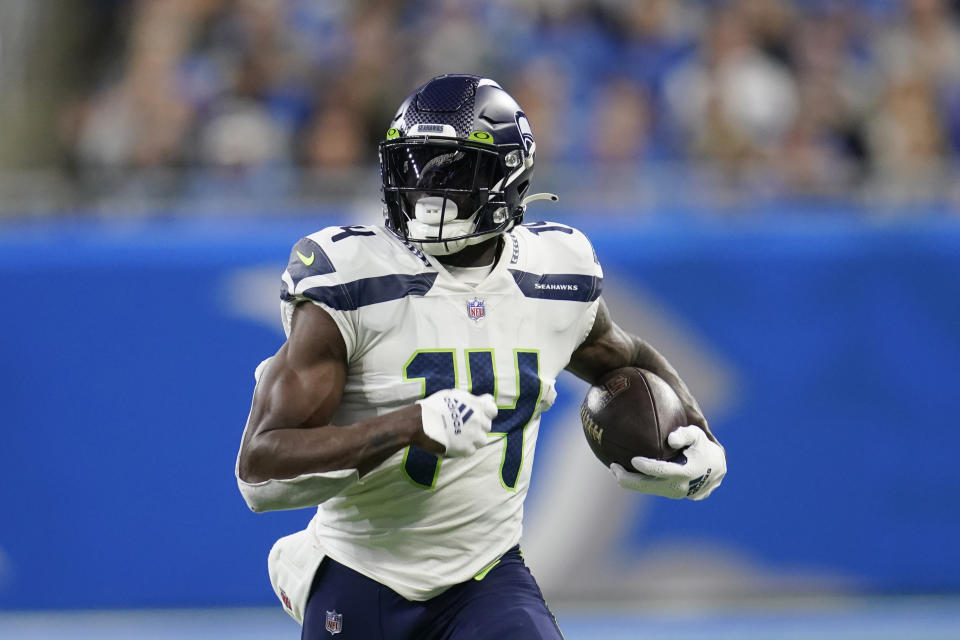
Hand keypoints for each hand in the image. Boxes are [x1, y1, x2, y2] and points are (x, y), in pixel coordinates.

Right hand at [417, 390, 497, 456]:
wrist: (419, 423)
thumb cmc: (434, 406)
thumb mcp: (455, 395)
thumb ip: (472, 400)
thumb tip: (486, 399)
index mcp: (477, 406)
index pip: (492, 410)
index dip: (485, 412)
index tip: (477, 414)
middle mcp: (479, 421)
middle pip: (486, 425)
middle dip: (477, 425)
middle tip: (463, 425)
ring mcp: (474, 436)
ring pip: (481, 440)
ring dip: (473, 438)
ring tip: (459, 436)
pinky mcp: (467, 449)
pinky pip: (471, 450)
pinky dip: (464, 448)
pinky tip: (454, 443)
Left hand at [610, 425, 725, 499]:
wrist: (718, 468)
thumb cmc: (704, 447)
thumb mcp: (697, 436)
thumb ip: (685, 434)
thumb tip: (670, 439)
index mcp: (684, 473)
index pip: (660, 471)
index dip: (645, 467)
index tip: (632, 459)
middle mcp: (678, 488)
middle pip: (645, 487)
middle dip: (626, 479)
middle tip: (612, 467)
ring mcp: (676, 495)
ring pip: (648, 490)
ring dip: (632, 482)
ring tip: (616, 470)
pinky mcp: (675, 497)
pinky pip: (654, 489)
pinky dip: (642, 483)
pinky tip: (631, 473)